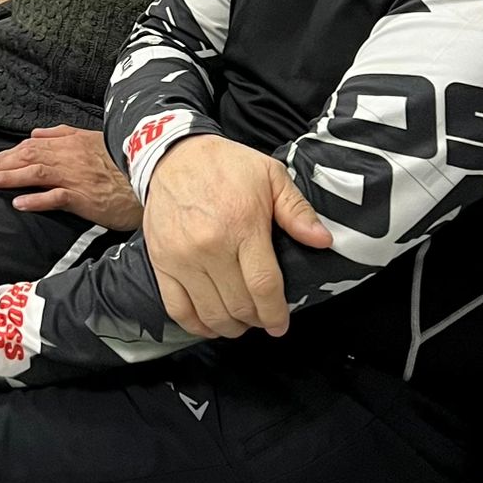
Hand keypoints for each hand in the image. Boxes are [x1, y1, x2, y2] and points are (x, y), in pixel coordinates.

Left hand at [0, 126, 142, 227]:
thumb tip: (35, 132)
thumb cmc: (121, 163)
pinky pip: (56, 197)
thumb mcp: (93, 140)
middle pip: (28, 158)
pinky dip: (37, 199)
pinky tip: (19, 203)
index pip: (31, 146)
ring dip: (8, 177)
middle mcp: (70, 156)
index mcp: (71, 142)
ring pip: (35, 174)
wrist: (150, 179)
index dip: (7, 153)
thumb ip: (63, 133)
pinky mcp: (86, 197)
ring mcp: (77, 177)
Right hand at [142, 135, 331, 339]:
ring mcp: (181, 257)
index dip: (275, 313)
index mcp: (242, 226)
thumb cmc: (227, 166)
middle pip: (239, 305)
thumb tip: (322, 241)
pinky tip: (211, 324)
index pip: (263, 286)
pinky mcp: (160, 262)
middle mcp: (209, 246)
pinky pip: (178, 308)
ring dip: (230, 327)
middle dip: (256, 320)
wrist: (174, 155)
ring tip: (241, 323)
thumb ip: (297, 210)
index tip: (281, 324)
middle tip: (263, 318)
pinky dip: (196, 325)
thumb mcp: (271, 176)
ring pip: (210, 313)